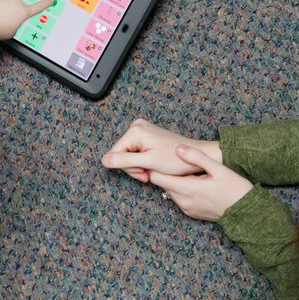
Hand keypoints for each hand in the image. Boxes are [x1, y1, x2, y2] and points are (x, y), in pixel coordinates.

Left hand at [0, 0, 54, 39]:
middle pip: (16, 5)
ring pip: (5, 0)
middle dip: (11, 10)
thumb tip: (11, 19)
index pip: (38, 7)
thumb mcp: (12, 32)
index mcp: (23, 12)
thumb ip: (15, 24)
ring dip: (2, 5)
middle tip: (2, 19)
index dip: (46, 3)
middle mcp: (17, 1)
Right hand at [102, 119, 221, 182]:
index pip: (115, 153)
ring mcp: (142, 130)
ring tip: (152, 169)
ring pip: (128, 154)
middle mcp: (137, 126)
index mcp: (135, 131)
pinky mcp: (146, 135)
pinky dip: (143, 160)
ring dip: (139, 166)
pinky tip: (153, 163)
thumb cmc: (176, 159)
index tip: (143, 172)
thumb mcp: (149, 162)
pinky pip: (136, 151)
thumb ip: (125, 161)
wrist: (194, 154)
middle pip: (121, 153)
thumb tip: (104, 161)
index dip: (127, 168)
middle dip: (134, 167)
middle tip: (148, 172)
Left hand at [149, 145, 252, 220]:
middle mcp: (183, 201)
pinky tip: (196, 183)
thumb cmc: (234, 188)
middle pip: (163, 184)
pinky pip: (180, 199)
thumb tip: (178, 148)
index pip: (157, 178)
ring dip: (176, 181)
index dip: (156, 166)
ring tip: (189, 171)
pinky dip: (183, 190)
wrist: (246, 211)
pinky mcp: (192, 213)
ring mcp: (187, 209)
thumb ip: (197, 157)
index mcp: (187, 188)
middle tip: (175, 161)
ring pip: (171, 191)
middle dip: (166, 173)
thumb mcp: (218, 168)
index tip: (162, 158)